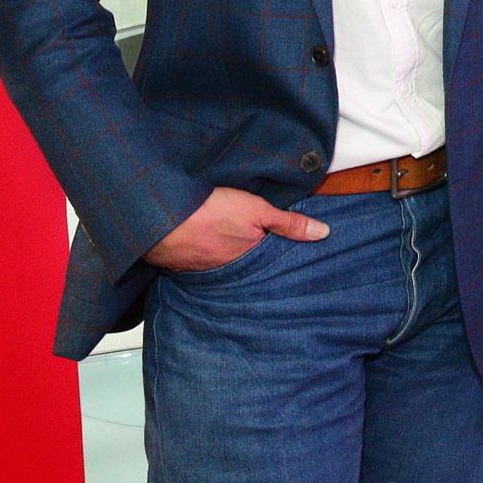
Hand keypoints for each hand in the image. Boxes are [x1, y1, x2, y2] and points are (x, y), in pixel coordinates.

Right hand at [143, 185, 327, 271]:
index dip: (275, 255)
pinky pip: (200, 265)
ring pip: (223, 267)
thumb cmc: (210, 211)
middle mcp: (227, 272)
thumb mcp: (257, 211)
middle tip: (258, 251)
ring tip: (232, 248)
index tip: (287, 255)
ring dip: (228, 259)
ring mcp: (203, 270)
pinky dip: (205, 257)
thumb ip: (289, 224)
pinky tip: (206, 247)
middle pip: (246, 267)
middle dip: (254, 263)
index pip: (268, 262)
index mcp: (248, 259)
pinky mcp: (182, 265)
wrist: (159, 217)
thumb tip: (323, 234)